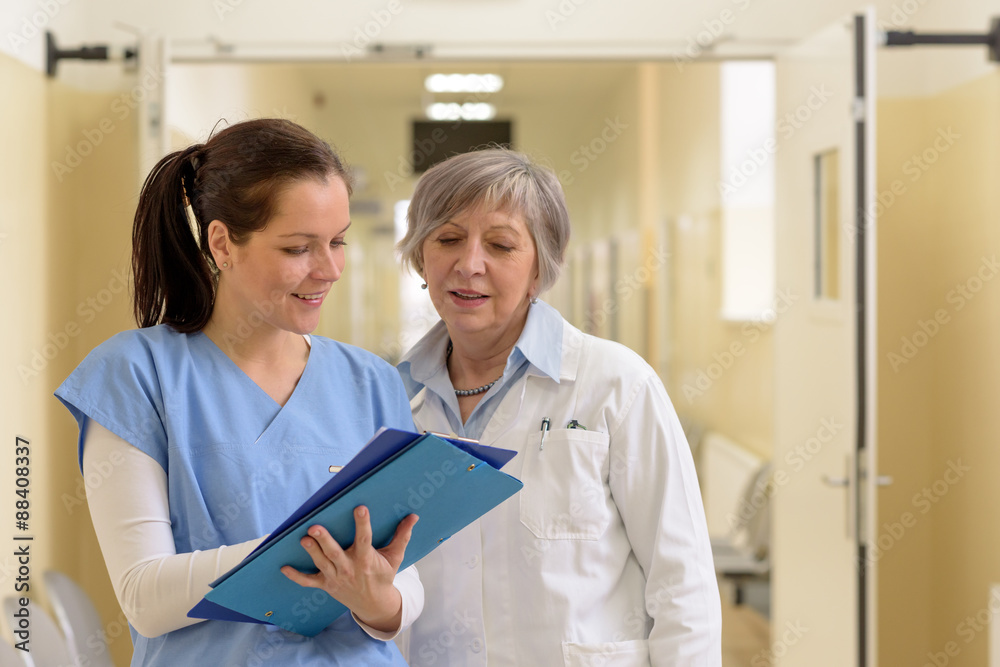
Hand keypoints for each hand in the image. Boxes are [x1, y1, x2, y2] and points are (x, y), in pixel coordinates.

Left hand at [280, 506, 418, 632]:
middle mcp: (349, 568)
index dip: (362, 524)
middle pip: (334, 553)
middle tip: (315, 528)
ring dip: (311, 552)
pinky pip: (308, 582)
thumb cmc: (383, 575)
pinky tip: (283, 568)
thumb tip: (413, 516)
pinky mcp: (326, 584)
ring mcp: (336, 577)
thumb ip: (402, 536)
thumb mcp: (395, 557)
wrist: (374, 603)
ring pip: (321, 563)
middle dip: (324, 541)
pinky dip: (296, 576)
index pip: (364, 539)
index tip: (360, 508)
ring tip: (303, 539)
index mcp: (366, 560)